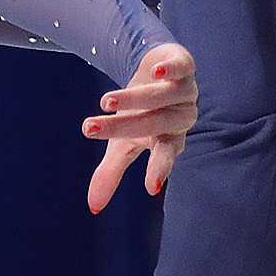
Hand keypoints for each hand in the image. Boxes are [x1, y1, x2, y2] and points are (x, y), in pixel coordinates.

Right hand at [79, 43, 194, 211]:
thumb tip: (93, 208)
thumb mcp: (124, 144)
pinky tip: (156, 70)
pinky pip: (181, 68)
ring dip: (135, 99)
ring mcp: (184, 91)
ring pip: (161, 97)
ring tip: (107, 102)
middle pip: (155, 124)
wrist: (156, 68)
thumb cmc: (141, 114)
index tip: (151, 188)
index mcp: (169, 139)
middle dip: (124, 127)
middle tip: (91, 128)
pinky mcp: (184, 66)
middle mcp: (180, 117)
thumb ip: (112, 174)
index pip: (164, 155)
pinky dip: (170, 69)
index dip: (159, 170)